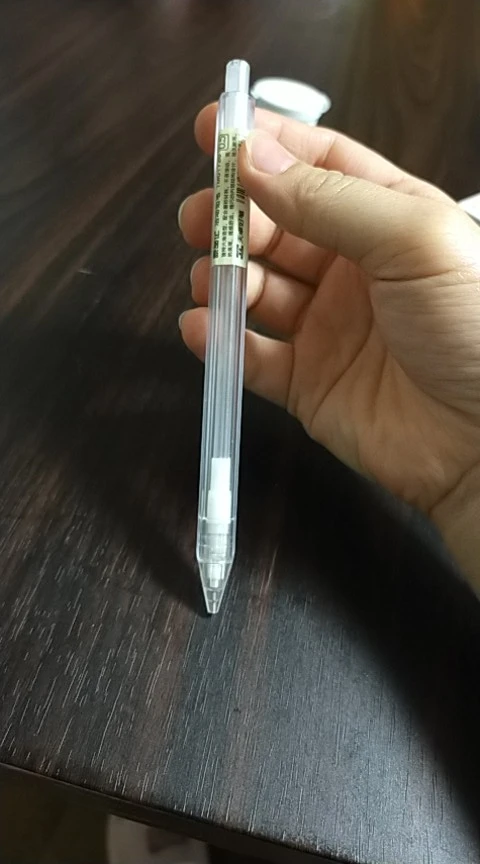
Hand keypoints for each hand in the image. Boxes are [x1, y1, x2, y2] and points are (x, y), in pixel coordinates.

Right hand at [179, 105, 479, 586]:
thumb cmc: (472, 326)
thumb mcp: (412, 239)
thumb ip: (329, 197)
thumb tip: (252, 157)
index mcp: (387, 220)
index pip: (316, 165)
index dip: (265, 145)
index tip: (213, 129)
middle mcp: (353, 269)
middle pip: (274, 226)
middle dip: (232, 216)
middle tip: (201, 218)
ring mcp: (327, 327)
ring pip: (255, 288)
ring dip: (222, 276)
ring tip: (212, 278)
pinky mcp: (307, 383)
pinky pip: (251, 356)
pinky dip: (219, 342)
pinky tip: (201, 327)